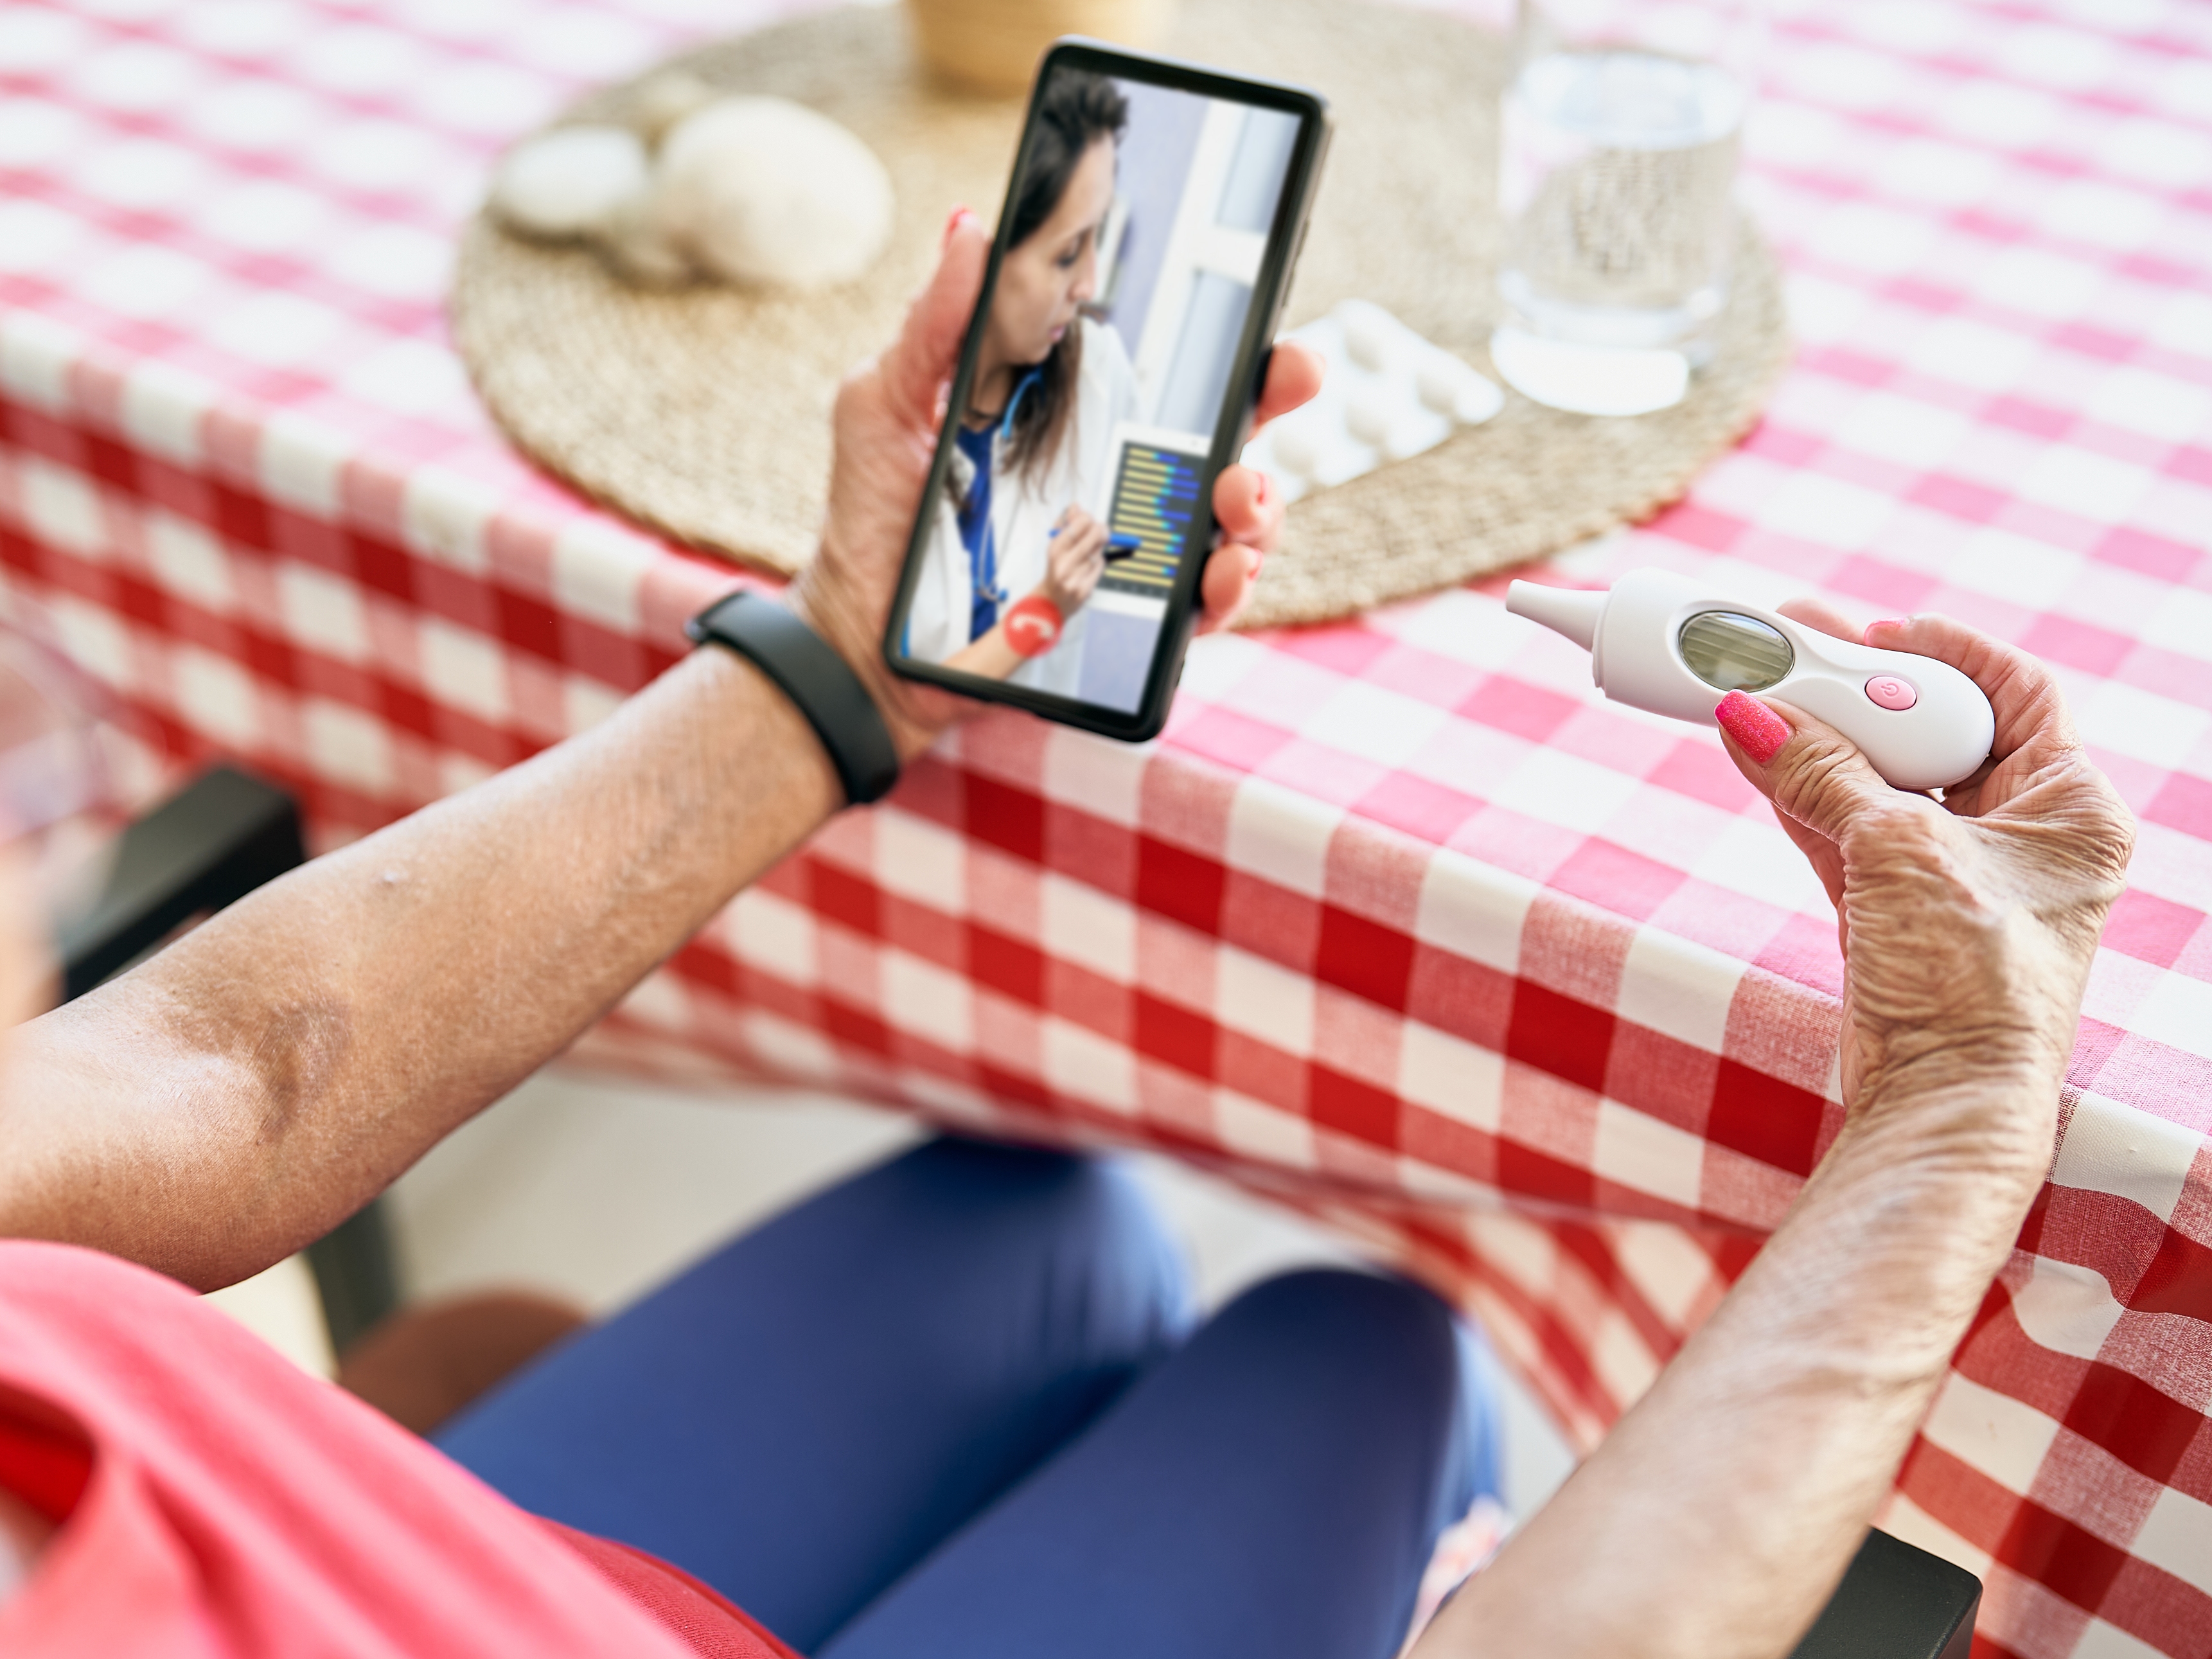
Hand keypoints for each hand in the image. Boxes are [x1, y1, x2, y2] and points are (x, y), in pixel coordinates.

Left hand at [791, 209, 1321, 757]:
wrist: (861, 636)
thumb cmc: (875, 518)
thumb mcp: (889, 404)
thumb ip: (935, 323)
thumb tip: (969, 227)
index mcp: (1078, 419)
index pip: (1175, 374)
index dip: (1237, 352)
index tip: (1269, 331)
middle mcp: (1117, 482)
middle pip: (1226, 438)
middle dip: (1274, 408)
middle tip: (1286, 384)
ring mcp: (1130, 554)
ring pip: (1232, 524)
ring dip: (1257, 507)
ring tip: (1236, 499)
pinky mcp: (1124, 622)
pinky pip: (1197, 609)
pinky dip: (1224, 592)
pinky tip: (1218, 573)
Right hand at [1041, 506, 1107, 617]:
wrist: (1050, 602)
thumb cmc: (1055, 569)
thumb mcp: (1055, 544)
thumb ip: (1064, 524)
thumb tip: (1076, 507)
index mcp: (1055, 549)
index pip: (1080, 523)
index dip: (1089, 518)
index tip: (1089, 520)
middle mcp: (1064, 564)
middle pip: (1095, 534)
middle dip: (1101, 529)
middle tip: (1101, 530)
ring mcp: (1075, 578)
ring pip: (1099, 551)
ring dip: (1098, 548)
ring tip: (1089, 551)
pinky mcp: (1085, 590)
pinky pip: (1100, 566)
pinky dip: (1098, 563)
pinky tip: (1089, 566)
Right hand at [1716, 606, 2132, 1139]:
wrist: (1942, 1103)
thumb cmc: (1970, 986)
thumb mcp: (1902, 855)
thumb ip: (1826, 777)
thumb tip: (1753, 717)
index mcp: (2070, 809)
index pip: (2014, 690)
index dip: (1943, 651)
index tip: (1874, 627)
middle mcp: (2020, 836)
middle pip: (1932, 729)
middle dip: (1857, 689)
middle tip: (1787, 646)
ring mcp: (1954, 874)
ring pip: (1877, 778)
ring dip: (1814, 738)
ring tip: (1749, 689)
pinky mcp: (1896, 910)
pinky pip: (1841, 827)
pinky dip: (1797, 791)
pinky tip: (1751, 751)